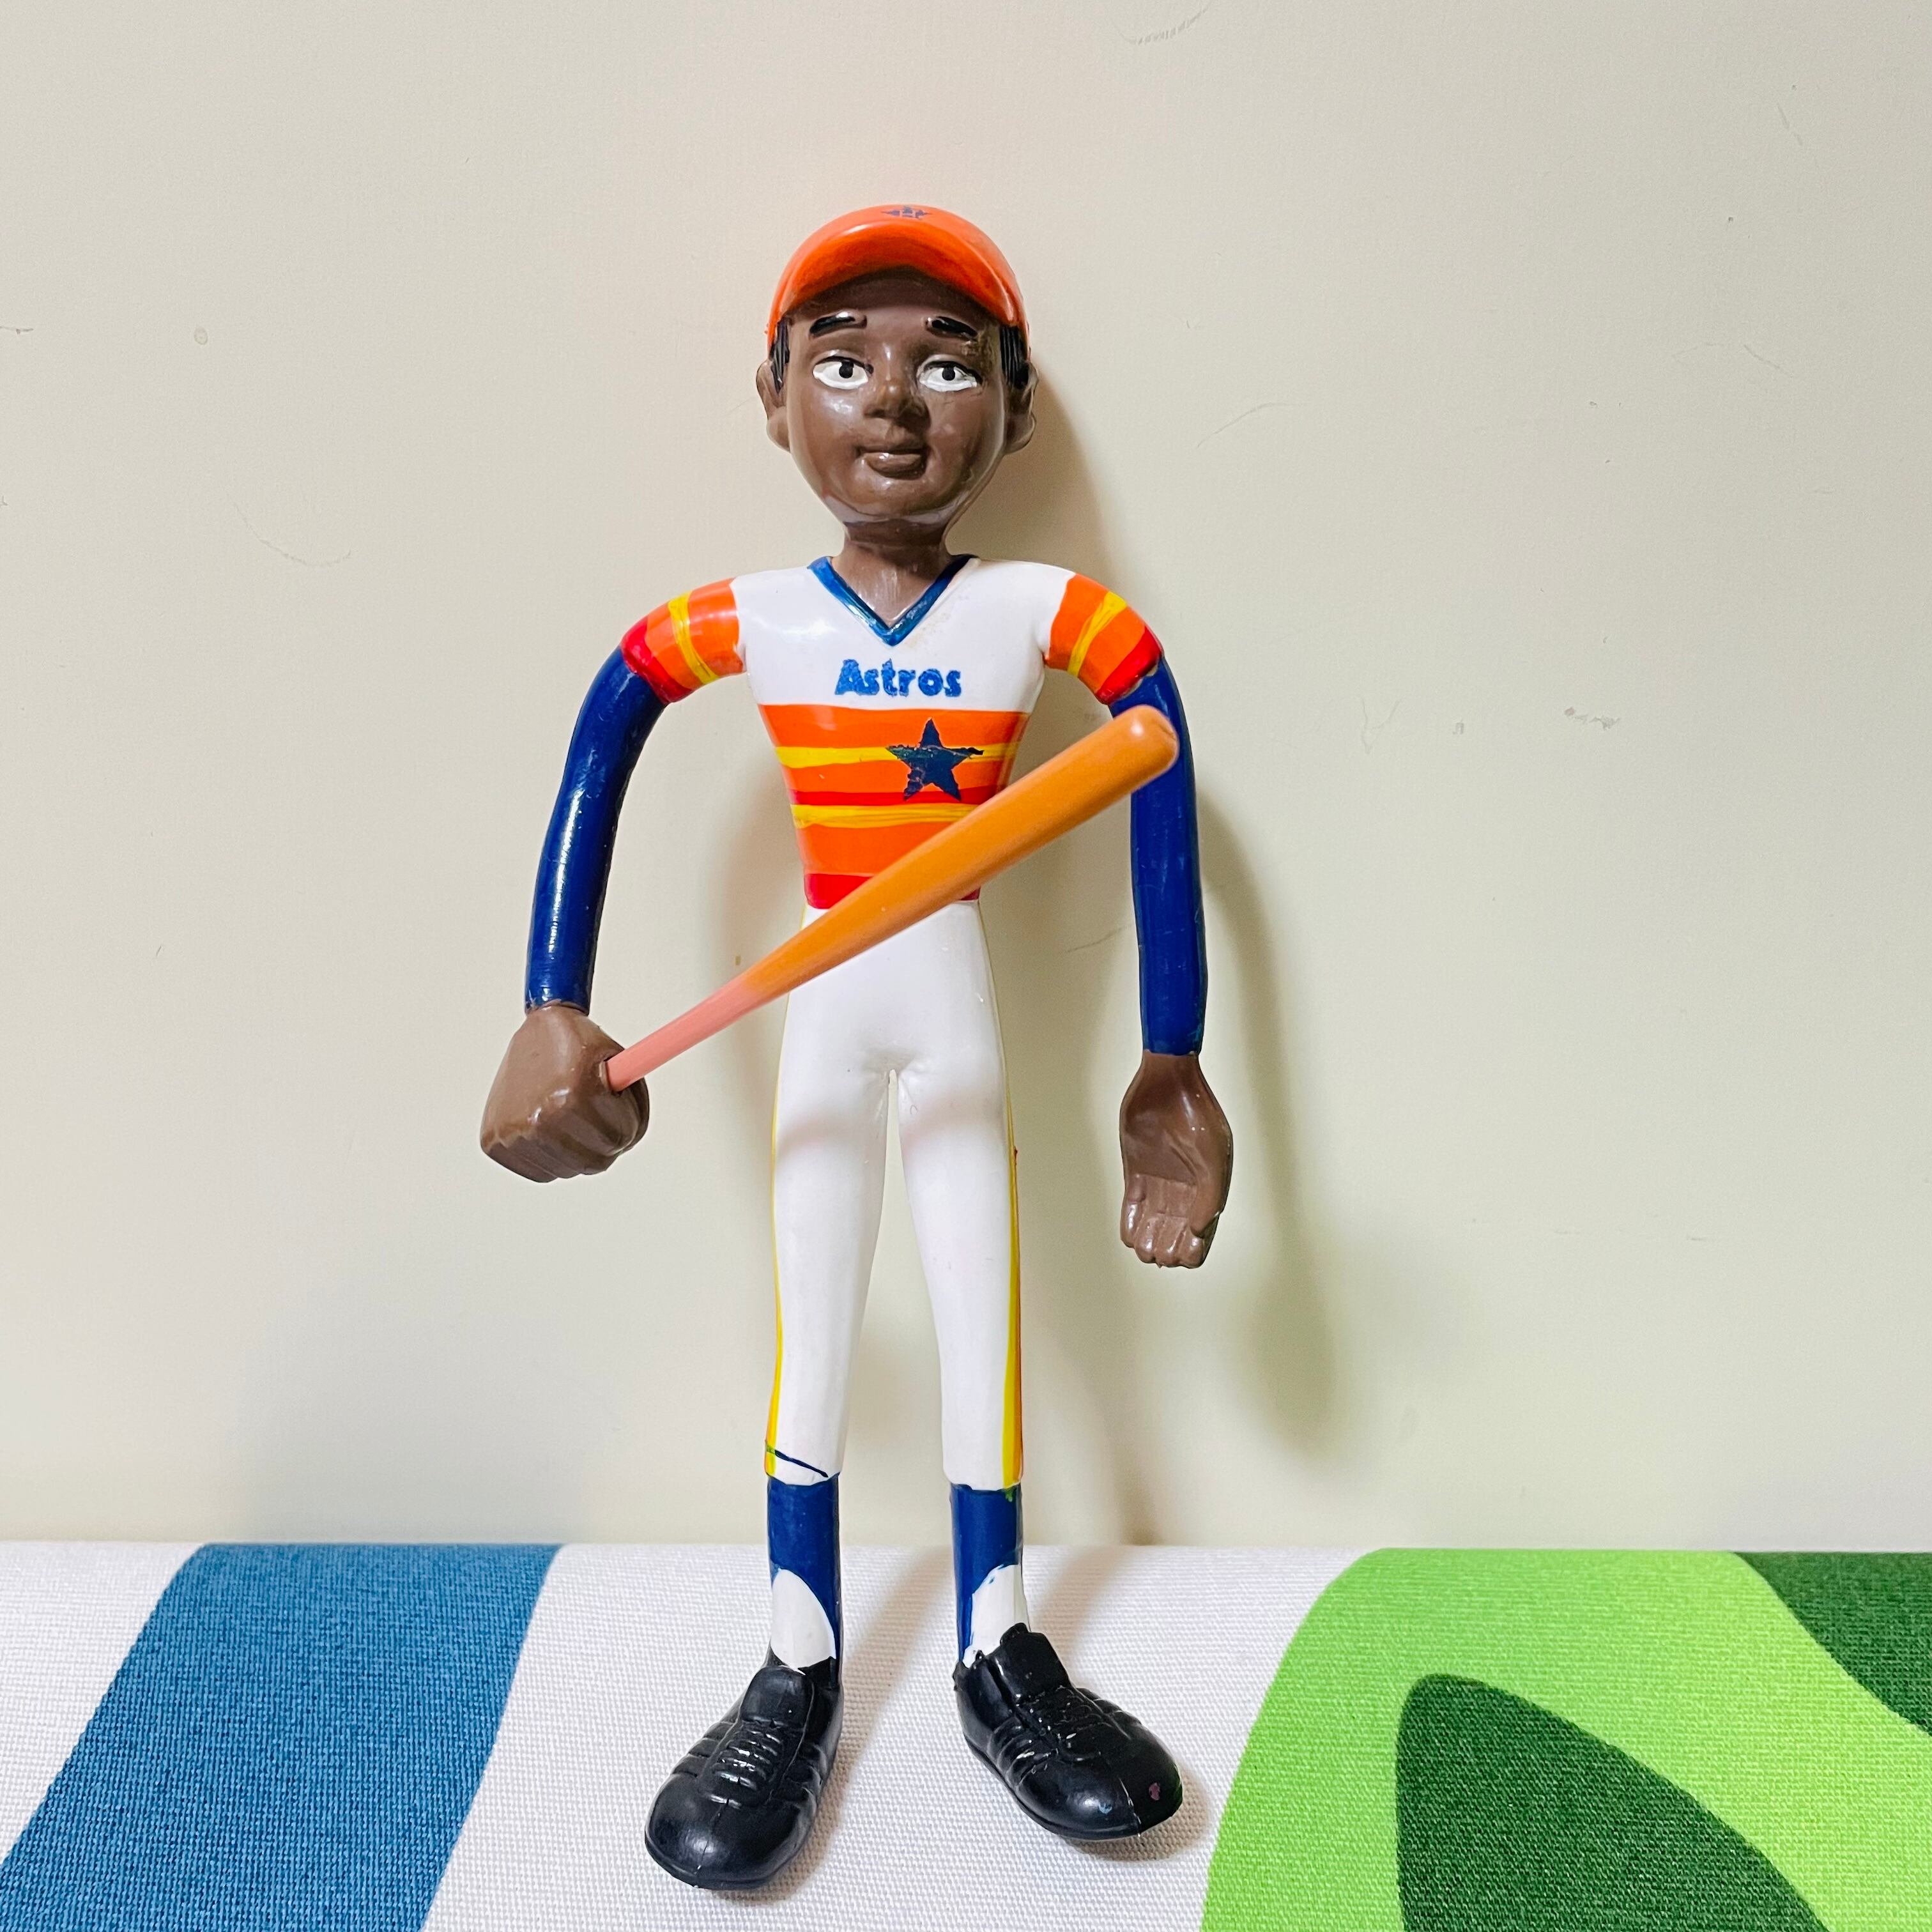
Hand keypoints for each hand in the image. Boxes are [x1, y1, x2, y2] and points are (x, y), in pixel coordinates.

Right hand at [480, 1003, 648, 1181]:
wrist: (536, 1033)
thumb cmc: (580, 1047)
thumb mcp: (617, 1061)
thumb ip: (633, 1102)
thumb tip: (630, 1140)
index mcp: (572, 1094)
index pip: (618, 1138)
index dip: (629, 1125)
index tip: (624, 1113)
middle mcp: (539, 1117)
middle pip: (594, 1162)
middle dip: (607, 1144)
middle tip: (604, 1124)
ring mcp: (513, 1131)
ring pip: (567, 1170)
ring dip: (579, 1151)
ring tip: (575, 1119)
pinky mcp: (494, 1140)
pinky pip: (539, 1172)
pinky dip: (552, 1158)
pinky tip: (553, 1130)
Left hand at [1118, 1051, 1231, 1267]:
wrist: (1167, 1082)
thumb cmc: (1197, 1114)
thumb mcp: (1212, 1157)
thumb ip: (1209, 1196)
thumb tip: (1199, 1231)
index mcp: (1207, 1189)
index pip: (1201, 1234)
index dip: (1192, 1251)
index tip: (1182, 1256)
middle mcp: (1184, 1188)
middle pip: (1175, 1234)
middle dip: (1168, 1250)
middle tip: (1161, 1255)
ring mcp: (1159, 1180)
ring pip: (1153, 1224)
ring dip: (1148, 1242)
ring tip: (1145, 1249)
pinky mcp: (1137, 1171)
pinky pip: (1133, 1205)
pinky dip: (1130, 1224)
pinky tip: (1129, 1238)